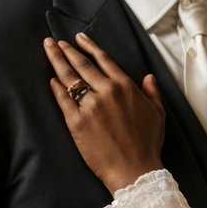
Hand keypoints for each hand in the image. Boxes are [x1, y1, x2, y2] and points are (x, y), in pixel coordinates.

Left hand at [44, 32, 164, 193]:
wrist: (134, 169)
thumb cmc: (147, 144)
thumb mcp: (157, 114)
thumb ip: (152, 92)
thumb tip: (149, 77)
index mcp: (125, 86)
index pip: (103, 59)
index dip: (89, 46)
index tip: (79, 38)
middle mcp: (106, 91)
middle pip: (81, 64)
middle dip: (66, 50)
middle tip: (54, 41)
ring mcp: (90, 106)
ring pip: (69, 78)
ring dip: (57, 61)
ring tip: (48, 50)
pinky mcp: (76, 122)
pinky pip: (63, 100)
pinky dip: (56, 88)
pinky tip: (51, 80)